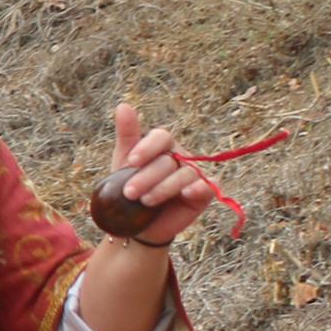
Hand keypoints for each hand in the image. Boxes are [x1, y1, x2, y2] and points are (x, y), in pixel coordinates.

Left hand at [94, 98, 219, 244]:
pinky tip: (185, 193)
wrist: (136, 226)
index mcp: (162, 146)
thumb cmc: (128, 191)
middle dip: (147, 177)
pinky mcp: (204, 193)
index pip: (161, 137)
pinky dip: (196, 188)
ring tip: (145, 201)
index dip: (147, 148)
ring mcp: (194, 174)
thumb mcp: (123, 163)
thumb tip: (123, 105)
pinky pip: (206, 186)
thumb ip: (127, 135)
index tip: (130, 162)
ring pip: (185, 174)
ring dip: (163, 188)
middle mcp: (181, 156)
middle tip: (129, 193)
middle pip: (169, 159)